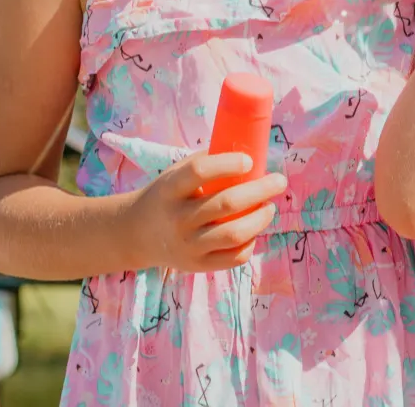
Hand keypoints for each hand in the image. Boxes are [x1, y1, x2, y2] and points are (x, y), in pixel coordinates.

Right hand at [121, 152, 289, 272]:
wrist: (135, 234)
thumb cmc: (166, 196)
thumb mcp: (174, 174)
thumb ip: (206, 163)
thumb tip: (248, 149)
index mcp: (170, 189)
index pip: (199, 172)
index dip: (228, 164)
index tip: (249, 161)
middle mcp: (178, 219)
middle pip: (226, 204)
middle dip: (260, 190)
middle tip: (279, 181)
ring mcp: (187, 246)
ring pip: (234, 234)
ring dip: (260, 218)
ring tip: (269, 207)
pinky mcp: (197, 266)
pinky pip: (233, 258)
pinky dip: (250, 243)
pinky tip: (253, 230)